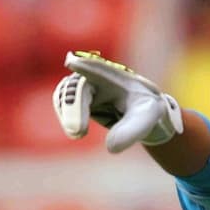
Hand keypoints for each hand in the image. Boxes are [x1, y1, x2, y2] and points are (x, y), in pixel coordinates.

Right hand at [53, 50, 183, 153]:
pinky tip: (77, 132)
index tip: (71, 62)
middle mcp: (96, 77)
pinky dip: (67, 118)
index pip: (98, 69)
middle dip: (73, 107)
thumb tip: (110, 147)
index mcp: (116, 77)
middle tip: (78, 132)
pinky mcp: (78, 97)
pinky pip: (63, 103)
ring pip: (65, 94)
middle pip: (76, 85)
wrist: (141, 112)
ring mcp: (84, 86)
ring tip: (78, 133)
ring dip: (68, 114)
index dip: (85, 66)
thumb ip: (131, 132)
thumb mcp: (145, 120)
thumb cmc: (146, 110)